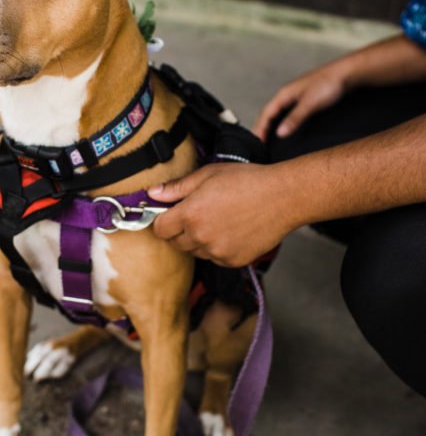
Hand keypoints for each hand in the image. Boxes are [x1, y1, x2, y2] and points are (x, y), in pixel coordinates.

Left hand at [149, 162, 295, 266]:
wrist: (283, 197)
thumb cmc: (248, 181)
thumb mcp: (208, 175)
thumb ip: (176, 187)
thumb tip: (152, 194)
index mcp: (190, 214)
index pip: (160, 229)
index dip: (163, 221)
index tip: (170, 214)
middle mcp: (201, 237)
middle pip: (176, 243)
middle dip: (180, 230)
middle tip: (198, 213)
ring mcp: (217, 252)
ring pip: (195, 252)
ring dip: (198, 240)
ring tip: (218, 219)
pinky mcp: (233, 261)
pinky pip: (215, 258)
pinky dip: (217, 248)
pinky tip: (231, 230)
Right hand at [254, 60, 348, 140]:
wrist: (347, 74)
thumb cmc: (328, 85)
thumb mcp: (310, 104)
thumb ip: (294, 119)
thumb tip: (279, 133)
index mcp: (284, 94)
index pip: (266, 113)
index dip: (260, 129)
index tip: (257, 144)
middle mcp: (287, 94)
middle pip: (269, 113)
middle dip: (262, 128)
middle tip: (259, 145)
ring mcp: (296, 96)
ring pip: (278, 112)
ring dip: (271, 125)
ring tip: (268, 139)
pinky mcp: (306, 99)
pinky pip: (288, 112)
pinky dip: (282, 122)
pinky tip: (286, 129)